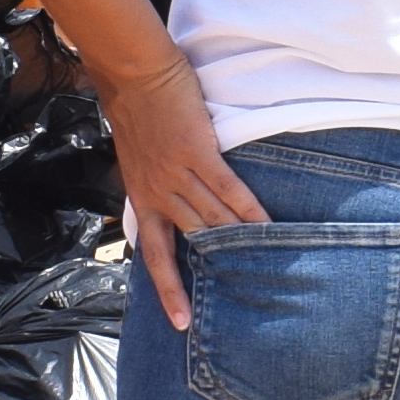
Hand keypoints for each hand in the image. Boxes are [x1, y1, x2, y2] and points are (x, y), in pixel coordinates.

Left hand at [96, 51, 258, 329]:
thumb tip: (164, 210)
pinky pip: (228, 188)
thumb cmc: (137, 112)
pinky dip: (248, 208)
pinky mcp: (197, 153)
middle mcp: (158, 194)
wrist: (134, 76)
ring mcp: (177, 174)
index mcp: (142, 199)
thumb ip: (150, 188)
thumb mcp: (134, 161)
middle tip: (245, 292)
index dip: (169, 291)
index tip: (182, 323)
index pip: (155, 256)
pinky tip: (266, 224)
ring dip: (240, 239)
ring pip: (214, 217)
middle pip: (195, 240)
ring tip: (265, 262)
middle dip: (218, 266)